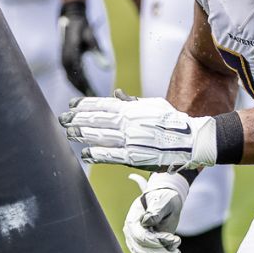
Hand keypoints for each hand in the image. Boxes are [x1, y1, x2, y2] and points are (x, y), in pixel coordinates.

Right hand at [59, 0, 103, 95]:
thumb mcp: (91, 37)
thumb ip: (98, 52)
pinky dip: (76, 81)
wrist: (71, 17)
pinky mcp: (65, 59)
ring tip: (89, 95)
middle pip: (73, 80)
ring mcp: (63, 59)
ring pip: (70, 78)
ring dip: (79, 87)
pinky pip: (70, 74)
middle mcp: (65, 59)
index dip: (86, 86)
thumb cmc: (82, 27)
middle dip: (82, 90)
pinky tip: (84, 87)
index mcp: (71, 54)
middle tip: (93, 98)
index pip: (78, 75)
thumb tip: (108, 67)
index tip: (93, 94)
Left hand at [59, 89, 217, 169]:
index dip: (84, 105)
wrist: (191, 140)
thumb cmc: (173, 121)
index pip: (102, 105)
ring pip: (100, 136)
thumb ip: (133, 102)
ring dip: (81, 135)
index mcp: (132, 109)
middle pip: (96, 120)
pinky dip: (96, 154)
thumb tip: (117, 95)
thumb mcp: (153, 105)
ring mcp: (130, 140)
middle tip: (62, 119)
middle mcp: (128, 123)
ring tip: (68, 133)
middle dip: (77, 119)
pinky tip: (85, 154)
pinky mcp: (135, 157)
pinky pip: (111, 155)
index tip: (71, 105)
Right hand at [123, 172, 187, 252]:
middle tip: (178, 246)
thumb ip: (156, 210)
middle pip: (143, 252)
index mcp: (133, 221)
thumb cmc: (164, 199)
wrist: (166, 202)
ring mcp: (137, 244)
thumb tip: (147, 221)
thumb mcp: (163, 201)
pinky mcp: (145, 251)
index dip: (158, 242)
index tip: (175, 238)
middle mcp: (132, 234)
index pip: (142, 238)